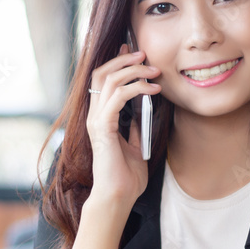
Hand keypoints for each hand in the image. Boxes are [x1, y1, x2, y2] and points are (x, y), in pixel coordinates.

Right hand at [86, 44, 159, 206]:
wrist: (118, 196)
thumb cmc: (125, 177)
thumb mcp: (134, 146)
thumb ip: (134, 128)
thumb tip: (141, 113)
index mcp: (100, 118)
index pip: (102, 80)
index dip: (117, 62)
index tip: (134, 52)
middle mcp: (94, 115)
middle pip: (102, 73)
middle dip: (124, 59)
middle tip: (145, 54)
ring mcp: (96, 121)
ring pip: (110, 80)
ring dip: (134, 71)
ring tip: (154, 71)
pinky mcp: (103, 128)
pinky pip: (118, 97)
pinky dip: (137, 89)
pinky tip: (153, 90)